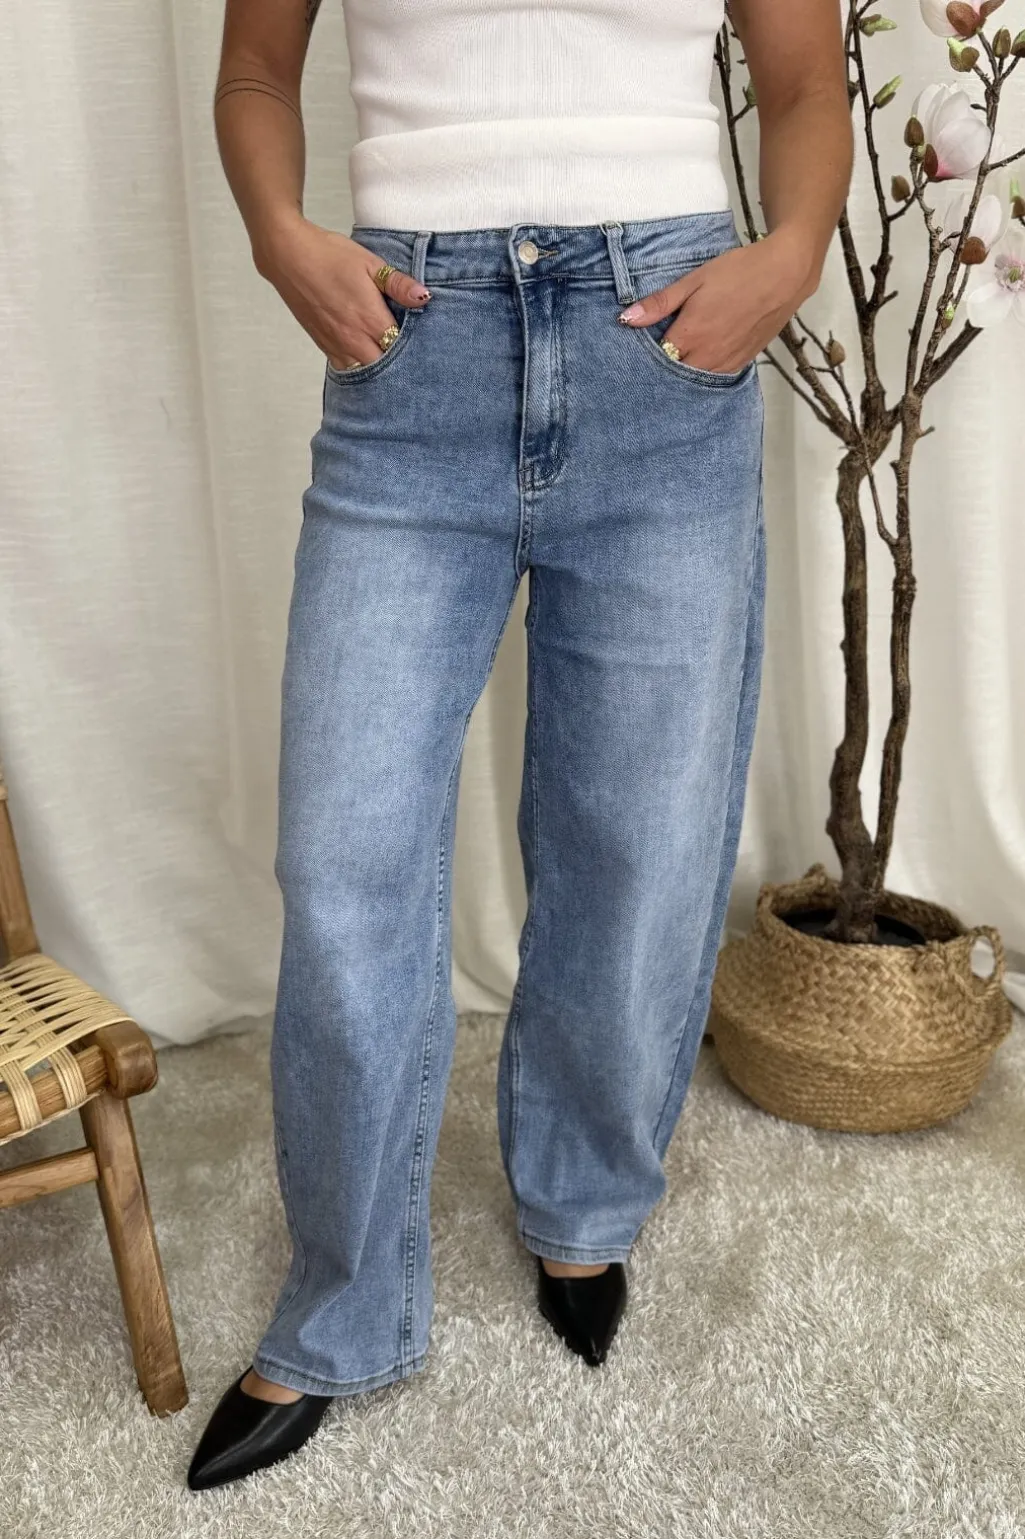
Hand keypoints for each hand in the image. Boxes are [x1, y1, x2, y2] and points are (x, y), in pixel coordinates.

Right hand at [252, 215, 431, 369]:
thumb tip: (423, 297)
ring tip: (389, 360)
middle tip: (410, 355)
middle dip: (399, 364)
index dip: (414, 348)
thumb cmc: (330, 256)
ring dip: (378, 369)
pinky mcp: (323, 345)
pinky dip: (358, 367)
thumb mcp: (370, 263)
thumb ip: (398, 284)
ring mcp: (337, 345)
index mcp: (370, 319)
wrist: (288, 256)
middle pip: (385, 367)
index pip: (401, 347)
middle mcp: (354, 338)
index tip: (422, 342)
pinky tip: (367, 358)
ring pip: (364, 372)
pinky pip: (346, 368)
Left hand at [618, 229, 819, 374]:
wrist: (785, 274)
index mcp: (690, 336)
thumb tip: (627, 319)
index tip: (636, 351)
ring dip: (684, 373)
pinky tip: (699, 360)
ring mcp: (726, 362)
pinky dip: (704, 373)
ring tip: (675, 361)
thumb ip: (660, 303)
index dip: (645, 356)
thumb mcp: (694, 281)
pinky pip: (716, 377)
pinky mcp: (742, 363)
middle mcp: (707, 356)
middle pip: (674, 375)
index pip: (656, 359)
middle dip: (662, 370)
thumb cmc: (738, 272)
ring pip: (695, 380)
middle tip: (654, 358)